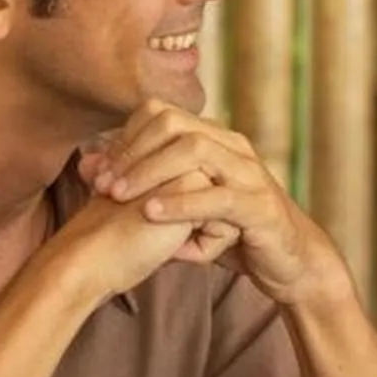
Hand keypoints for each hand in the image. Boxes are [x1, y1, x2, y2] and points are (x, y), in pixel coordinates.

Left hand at [78, 104, 349, 307]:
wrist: (288, 262)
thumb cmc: (230, 232)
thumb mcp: (181, 206)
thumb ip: (141, 186)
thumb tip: (88, 169)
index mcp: (215, 139)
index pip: (161, 114)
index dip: (124, 138)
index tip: (98, 170)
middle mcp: (233, 147)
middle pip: (173, 123)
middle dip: (131, 151)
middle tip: (103, 184)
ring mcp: (249, 173)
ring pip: (195, 150)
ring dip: (150, 170)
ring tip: (120, 195)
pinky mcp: (259, 206)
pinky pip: (217, 196)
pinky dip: (180, 203)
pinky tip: (151, 213)